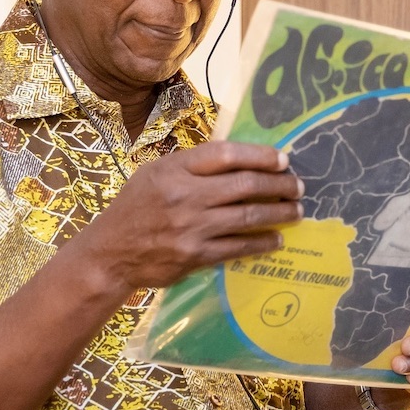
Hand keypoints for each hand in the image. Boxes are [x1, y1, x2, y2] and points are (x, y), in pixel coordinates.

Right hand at [80, 141, 303, 293]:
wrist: (110, 253)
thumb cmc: (136, 207)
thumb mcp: (156, 173)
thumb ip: (193, 165)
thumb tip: (241, 158)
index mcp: (175, 170)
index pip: (226, 155)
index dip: (259, 155)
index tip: (283, 159)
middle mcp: (185, 196)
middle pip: (244, 185)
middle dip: (278, 184)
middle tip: (299, 186)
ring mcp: (192, 227)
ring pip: (247, 216)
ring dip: (278, 213)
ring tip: (297, 210)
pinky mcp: (196, 255)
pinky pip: (239, 247)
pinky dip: (262, 242)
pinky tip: (277, 238)